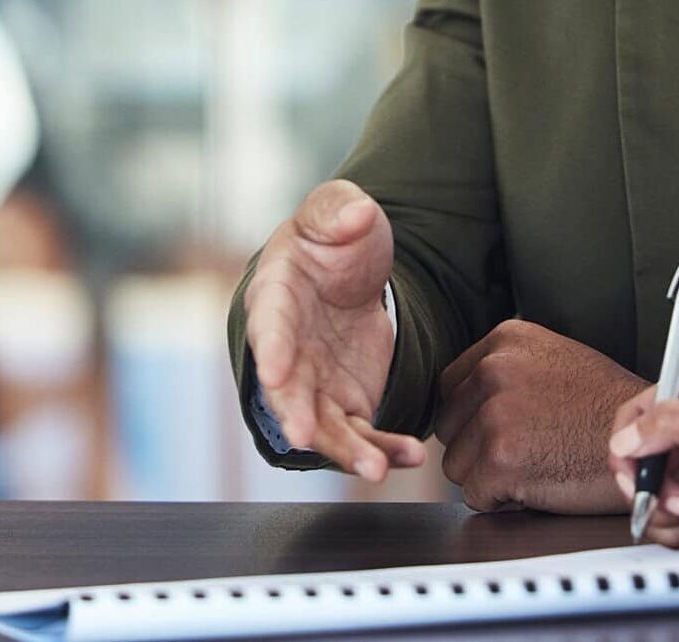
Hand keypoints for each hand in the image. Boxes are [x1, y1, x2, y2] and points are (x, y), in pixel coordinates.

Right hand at [243, 180, 425, 480]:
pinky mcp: (346, 402)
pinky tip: (408, 457)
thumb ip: (339, 210)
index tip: (276, 371)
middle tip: (304, 435)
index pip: (269, 324)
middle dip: (295, 414)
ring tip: (375, 469)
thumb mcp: (335, 210)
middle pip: (286, 390)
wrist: (350, 271)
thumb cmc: (330, 239)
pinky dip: (383, 448)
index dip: (271, 348)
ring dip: (345, 450)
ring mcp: (315, 382)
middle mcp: (287, 350)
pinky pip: (361, 433)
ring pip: (323, 426)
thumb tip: (356, 215)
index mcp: (276, 297)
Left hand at [434, 320, 644, 512]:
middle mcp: (495, 370)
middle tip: (523, 450)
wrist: (649, 444)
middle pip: (448, 424)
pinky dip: (501, 501)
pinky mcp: (500, 459)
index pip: (450, 385)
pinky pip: (474, 495)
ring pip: (455, 464)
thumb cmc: (610, 410)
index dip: (471, 415)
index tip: (499, 428)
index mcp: (507, 340)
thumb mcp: (557, 360)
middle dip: (476, 446)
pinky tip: (537, 484)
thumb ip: (510, 368)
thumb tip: (466, 394)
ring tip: (535, 465)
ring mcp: (495, 414)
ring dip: (487, 475)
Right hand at [608, 366, 678, 548]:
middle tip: (673, 498)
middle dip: (649, 483)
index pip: (642, 410)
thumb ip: (677, 425)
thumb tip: (627, 437)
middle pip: (643, 457)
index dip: (629, 442)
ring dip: (667, 509)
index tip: (633, 469)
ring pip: (657, 492)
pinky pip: (678, 519)